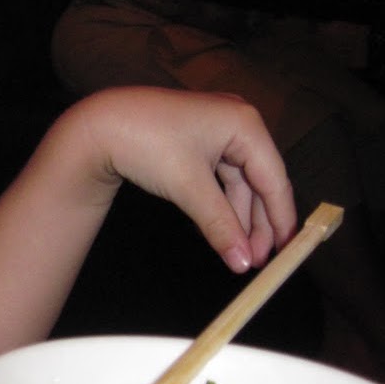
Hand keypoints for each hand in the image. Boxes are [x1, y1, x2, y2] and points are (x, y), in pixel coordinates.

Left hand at [70, 87, 296, 271]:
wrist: (96, 127)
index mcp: (244, 123)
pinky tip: (221, 231)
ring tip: (240, 253)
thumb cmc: (146, 144)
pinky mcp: (195, 140)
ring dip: (238, 217)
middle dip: (258, 222)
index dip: (282, 217)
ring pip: (238, 182)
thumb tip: (242, 262)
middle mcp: (235, 121)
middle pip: (259, 181)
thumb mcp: (188, 187)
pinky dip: (219, 203)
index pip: (274, 178)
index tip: (289, 251)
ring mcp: (215, 129)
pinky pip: (218, 176)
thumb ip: (220, 224)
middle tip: (258, 260)